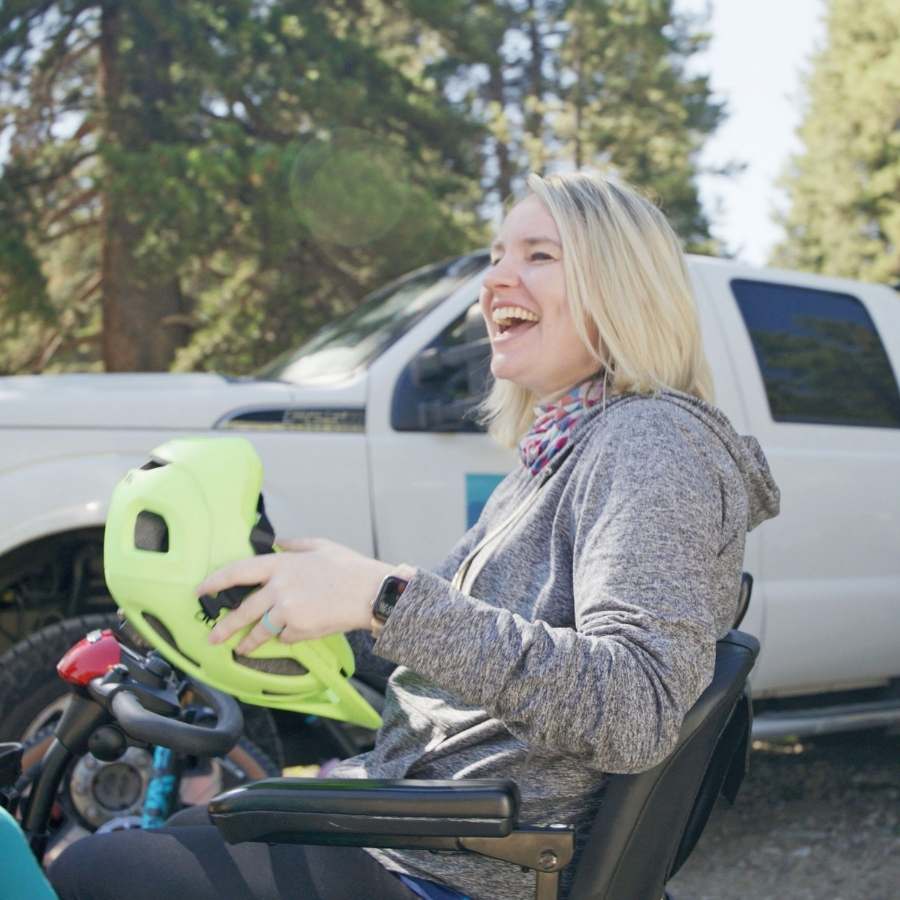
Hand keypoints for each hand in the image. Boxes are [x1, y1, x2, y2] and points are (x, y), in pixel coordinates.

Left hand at [196, 537, 410, 654]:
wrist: (370, 593)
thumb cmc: (349, 567)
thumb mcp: (320, 545)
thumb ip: (294, 545)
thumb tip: (278, 542)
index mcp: (280, 565)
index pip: (237, 572)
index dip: (216, 582)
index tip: (202, 591)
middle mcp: (279, 589)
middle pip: (242, 611)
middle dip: (224, 626)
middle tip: (212, 637)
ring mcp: (287, 611)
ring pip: (260, 630)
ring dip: (248, 641)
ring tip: (240, 649)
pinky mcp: (299, 630)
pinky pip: (285, 637)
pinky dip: (286, 636)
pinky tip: (296, 631)